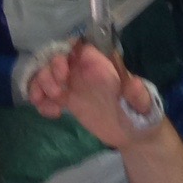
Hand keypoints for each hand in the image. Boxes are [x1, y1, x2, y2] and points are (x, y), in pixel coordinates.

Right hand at [25, 40, 157, 151]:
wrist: (134, 134)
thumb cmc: (142, 114)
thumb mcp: (143, 104)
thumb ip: (137, 94)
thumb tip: (133, 83)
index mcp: (103, 66)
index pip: (80, 47)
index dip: (66, 55)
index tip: (63, 74)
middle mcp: (86, 71)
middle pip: (58, 58)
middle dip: (49, 72)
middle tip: (58, 93)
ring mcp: (75, 85)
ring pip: (48, 74)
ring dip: (40, 85)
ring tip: (44, 103)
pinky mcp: (69, 100)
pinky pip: (47, 94)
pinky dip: (42, 101)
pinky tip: (52, 113)